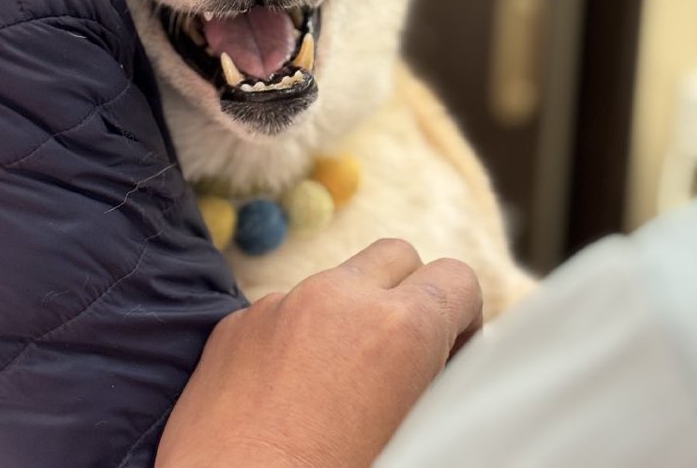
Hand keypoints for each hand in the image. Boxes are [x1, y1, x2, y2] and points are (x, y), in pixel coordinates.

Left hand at [154, 239, 482, 467]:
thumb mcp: (409, 441)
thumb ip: (432, 388)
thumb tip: (444, 368)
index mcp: (398, 330)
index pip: (456, 278)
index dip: (463, 318)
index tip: (450, 359)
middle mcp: (337, 298)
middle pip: (396, 255)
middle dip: (409, 295)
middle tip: (403, 360)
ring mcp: (278, 304)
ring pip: (336, 281)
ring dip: (349, 315)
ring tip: (339, 387)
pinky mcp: (233, 325)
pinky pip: (282, 310)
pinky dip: (296, 337)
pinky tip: (286, 398)